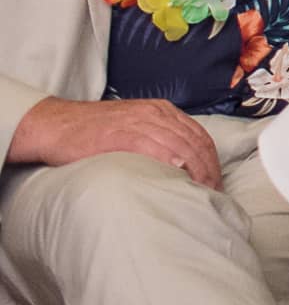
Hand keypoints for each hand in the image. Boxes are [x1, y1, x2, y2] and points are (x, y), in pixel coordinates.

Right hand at [5, 95, 221, 186]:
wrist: (56, 124)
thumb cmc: (93, 131)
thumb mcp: (134, 127)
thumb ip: (158, 139)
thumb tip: (180, 166)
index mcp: (162, 111)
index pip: (199, 135)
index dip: (212, 160)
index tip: (216, 182)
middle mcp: (156, 113)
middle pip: (195, 141)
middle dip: (209, 168)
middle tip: (214, 193)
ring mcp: (138, 121)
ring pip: (180, 143)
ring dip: (195, 169)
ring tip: (201, 191)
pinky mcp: (120, 133)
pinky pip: (152, 145)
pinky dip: (168, 158)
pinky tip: (178, 172)